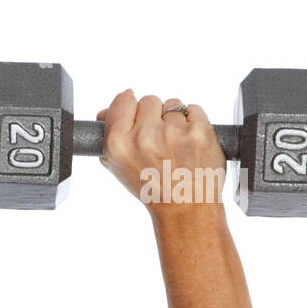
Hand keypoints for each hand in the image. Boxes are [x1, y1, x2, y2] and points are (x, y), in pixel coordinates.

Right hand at [97, 90, 227, 218]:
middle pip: (149, 100)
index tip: (135, 114)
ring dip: (175, 119)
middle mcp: (143, 136)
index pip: (122, 101)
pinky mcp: (199, 131)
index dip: (130, 106)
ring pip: (173, 104)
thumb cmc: (153, 189)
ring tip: (175, 143)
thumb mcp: (119, 168)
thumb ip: (110, 137)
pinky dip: (194, 122)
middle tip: (158, 139)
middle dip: (154, 115)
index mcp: (118, 144)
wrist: (184, 207)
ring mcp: (173, 132)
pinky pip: (194, 109)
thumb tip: (108, 111)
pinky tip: (189, 141)